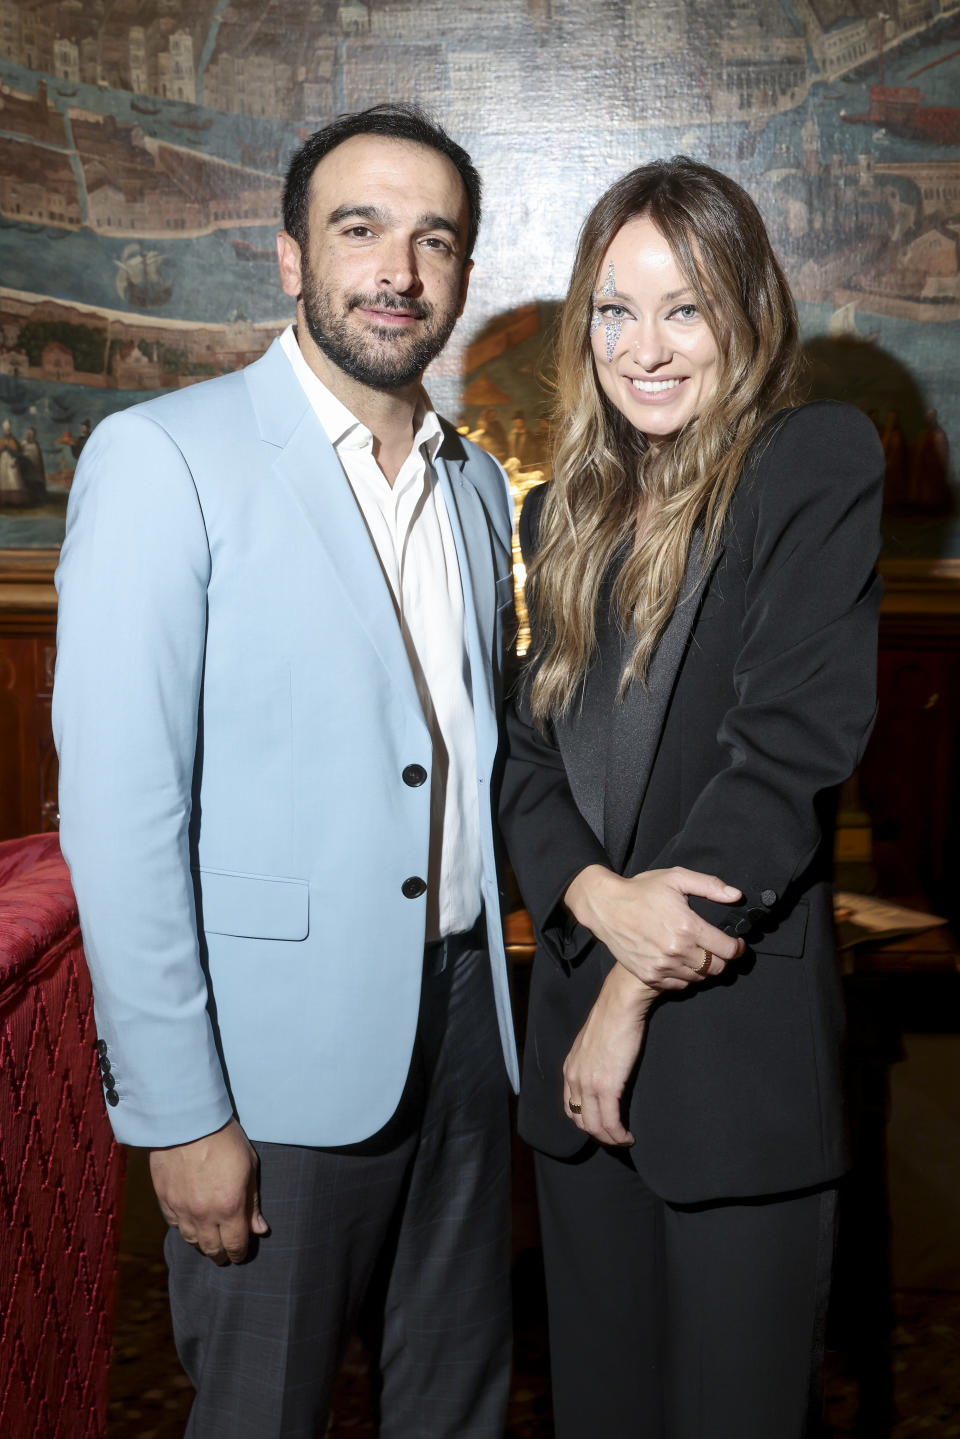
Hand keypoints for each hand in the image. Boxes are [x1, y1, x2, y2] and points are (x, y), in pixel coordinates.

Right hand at [149, 1117, 267, 1264]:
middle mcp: (204, 1214)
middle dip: (221, 1255)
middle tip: (225, 1255)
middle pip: (212, 1249)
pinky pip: (175, 1225)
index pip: (235, 1245)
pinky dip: (185, 1228)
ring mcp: (181, 1209)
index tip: (241, 1254)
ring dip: (202, 1244)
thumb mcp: (249, 1165)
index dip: (239, 1253)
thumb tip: (259, 1229)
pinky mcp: (164, 1200)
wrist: (187, 1120)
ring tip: (209, 1242)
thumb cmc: (224, 1138)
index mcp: (230, 1206)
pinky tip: (191, 1224)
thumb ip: (253, 1202)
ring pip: (191, 1241)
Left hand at [563, 966, 655, 1145]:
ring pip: (595, 1126)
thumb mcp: (591, 1044)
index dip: (585, 1123)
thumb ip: (591, 1061)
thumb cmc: (612, 1019)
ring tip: (623, 1141)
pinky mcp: (607, 1087)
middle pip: (580, 1121)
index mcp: (569, 1068)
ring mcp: (588, 1084)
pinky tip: (628, 1137)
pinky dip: (619, 1135)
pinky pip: (610, 1122)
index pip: (570, 1107)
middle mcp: (574, 1079)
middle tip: (615, 1139)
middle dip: (598, 1135)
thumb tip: (604, 1072)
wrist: (619, 1006)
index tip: (601, 1127)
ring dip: (610, 1139)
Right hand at [564, 864, 744, 989]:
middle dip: (723, 959)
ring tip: (698, 953)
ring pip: (699, 978)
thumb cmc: (641, 890)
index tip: (737, 943)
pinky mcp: (649, 975)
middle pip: (717, 967)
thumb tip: (736, 896)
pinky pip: (679, 985)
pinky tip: (681, 961)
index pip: (728, 950)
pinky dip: (685, 976)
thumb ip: (709, 885)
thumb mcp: (675, 878)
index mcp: (687, 927)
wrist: (606, 907)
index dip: (737, 947)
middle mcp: (677, 951)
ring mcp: (662, 966)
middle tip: (717, 948)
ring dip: (703, 968)